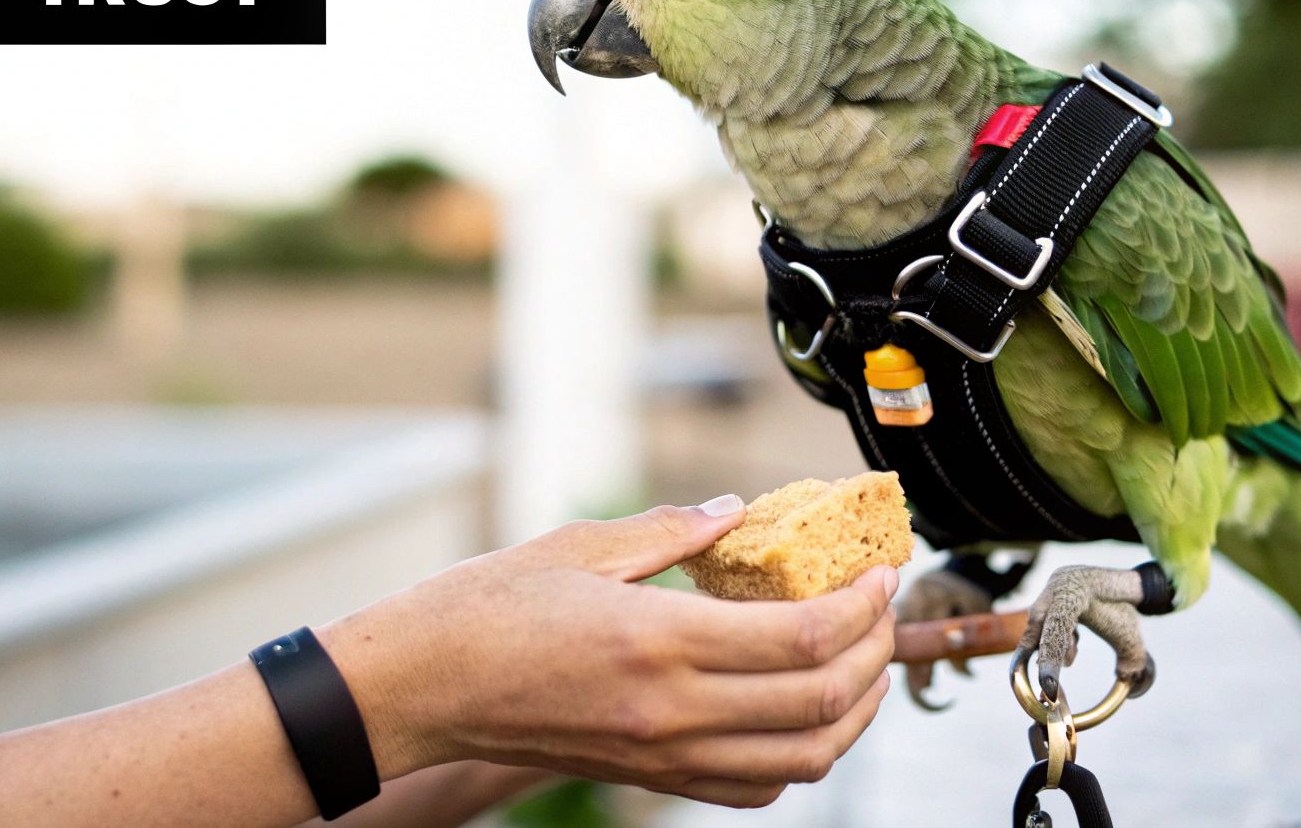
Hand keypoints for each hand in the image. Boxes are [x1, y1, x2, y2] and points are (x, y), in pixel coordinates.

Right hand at [317, 497, 899, 807]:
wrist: (420, 689)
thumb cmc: (485, 609)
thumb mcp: (580, 547)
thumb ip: (672, 531)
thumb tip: (739, 512)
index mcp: (658, 639)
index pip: (804, 637)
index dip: (862, 606)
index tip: (879, 571)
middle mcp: (671, 711)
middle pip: (820, 702)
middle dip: (874, 654)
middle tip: (881, 609)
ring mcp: (663, 755)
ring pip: (803, 758)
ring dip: (852, 712)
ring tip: (860, 662)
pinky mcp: (649, 777)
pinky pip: (753, 788)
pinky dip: (800, 755)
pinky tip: (800, 711)